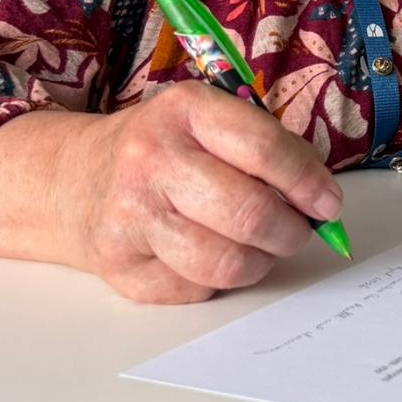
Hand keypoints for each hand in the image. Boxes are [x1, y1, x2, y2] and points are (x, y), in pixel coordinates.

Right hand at [62, 84, 342, 303]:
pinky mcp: (121, 268)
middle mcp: (152, 160)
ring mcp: (132, 217)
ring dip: (260, 261)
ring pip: (224, 262)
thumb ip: (264, 147)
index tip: (328, 203)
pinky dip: (219, 280)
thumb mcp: (207, 119)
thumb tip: (322, 200)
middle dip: (290, 230)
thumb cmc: (162, 148)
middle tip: (297, 230)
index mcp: (184, 110)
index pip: (264, 149)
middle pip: (248, 212)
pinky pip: (196, 290)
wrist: (73, 178)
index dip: (308, 182)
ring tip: (260, 247)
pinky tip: (212, 255)